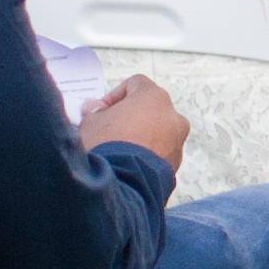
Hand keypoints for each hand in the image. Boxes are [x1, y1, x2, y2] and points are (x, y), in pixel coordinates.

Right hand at [77, 74, 191, 169]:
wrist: (123, 184)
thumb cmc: (107, 146)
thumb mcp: (91, 123)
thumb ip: (94, 111)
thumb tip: (94, 108)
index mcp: (154, 97)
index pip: (136, 83)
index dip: (115, 95)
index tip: (101, 111)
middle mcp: (172, 115)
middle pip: (149, 108)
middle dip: (129, 116)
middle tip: (109, 129)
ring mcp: (178, 140)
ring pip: (157, 131)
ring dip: (140, 135)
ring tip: (119, 149)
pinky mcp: (176, 162)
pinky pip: (160, 152)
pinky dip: (147, 154)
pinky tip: (128, 163)